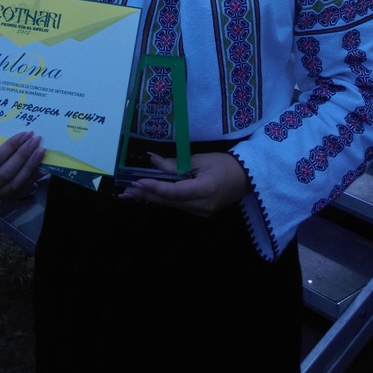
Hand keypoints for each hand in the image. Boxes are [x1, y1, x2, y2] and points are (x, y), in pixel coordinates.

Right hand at [0, 131, 44, 202]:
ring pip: (15, 184)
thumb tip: (20, 136)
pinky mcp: (1, 201)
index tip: (25, 134)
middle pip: (6, 173)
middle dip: (24, 156)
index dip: (11, 147)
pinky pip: (20, 191)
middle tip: (36, 141)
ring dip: (30, 167)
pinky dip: (32, 178)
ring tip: (41, 153)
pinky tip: (41, 167)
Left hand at [119, 151, 248, 216]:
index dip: (155, 187)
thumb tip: (152, 161)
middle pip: (169, 202)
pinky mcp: (201, 212)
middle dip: (146, 195)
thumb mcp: (200, 159)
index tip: (137, 181)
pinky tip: (149, 196)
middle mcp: (202, 206)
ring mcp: (202, 212)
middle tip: (125, 192)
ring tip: (131, 194)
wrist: (247, 177)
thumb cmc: (225, 164)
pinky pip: (178, 206)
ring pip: (171, 205)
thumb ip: (175, 163)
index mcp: (205, 190)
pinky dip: (163, 200)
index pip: (174, 192)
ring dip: (151, 198)